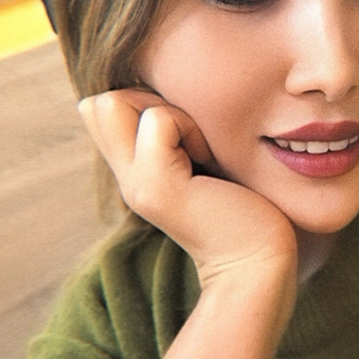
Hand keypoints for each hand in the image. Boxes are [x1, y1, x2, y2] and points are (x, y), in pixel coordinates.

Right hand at [78, 90, 296, 287]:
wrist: (258, 261)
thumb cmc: (247, 208)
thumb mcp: (204, 160)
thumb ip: (179, 136)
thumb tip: (165, 96)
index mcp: (135, 172)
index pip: (100, 109)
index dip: (140, 103)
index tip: (184, 136)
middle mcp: (127, 178)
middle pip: (99, 104)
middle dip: (147, 101)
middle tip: (190, 139)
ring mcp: (136, 184)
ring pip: (116, 102)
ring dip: (170, 113)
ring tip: (201, 151)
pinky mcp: (157, 186)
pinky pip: (158, 119)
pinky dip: (190, 127)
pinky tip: (210, 160)